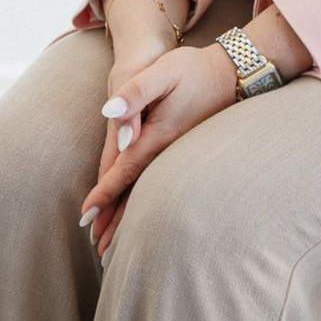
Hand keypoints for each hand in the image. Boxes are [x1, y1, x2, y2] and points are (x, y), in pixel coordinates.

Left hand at [82, 45, 239, 256]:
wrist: (233, 73)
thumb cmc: (193, 70)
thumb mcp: (161, 73)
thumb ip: (135, 93)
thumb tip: (109, 113)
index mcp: (159, 136)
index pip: (125, 171)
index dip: (104, 193)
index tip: (86, 215)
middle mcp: (170, 152)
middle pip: (137, 193)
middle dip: (116, 221)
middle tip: (97, 250)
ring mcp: (179, 155)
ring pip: (149, 193)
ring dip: (131, 220)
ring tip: (114, 246)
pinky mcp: (184, 153)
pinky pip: (160, 184)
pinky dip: (146, 204)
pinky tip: (140, 217)